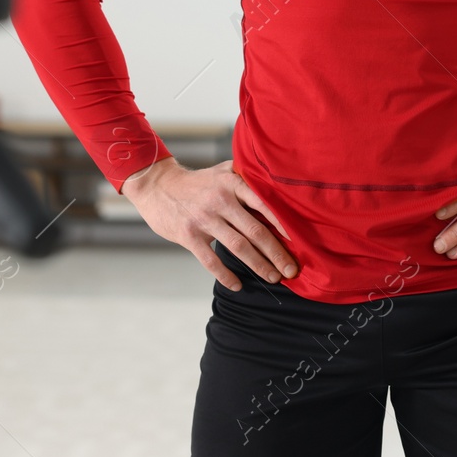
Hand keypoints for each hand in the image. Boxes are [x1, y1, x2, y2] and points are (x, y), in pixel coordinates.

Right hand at [120, 158, 298, 290]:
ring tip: (273, 278)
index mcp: (232, 183)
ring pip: (238, 247)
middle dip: (276, 253)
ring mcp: (204, 218)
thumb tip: (278, 188)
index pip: (264, 205)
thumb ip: (246, 178)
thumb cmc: (197, 182)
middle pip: (255, 231)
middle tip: (291, 270)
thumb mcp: (222, 171)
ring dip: (259, 265)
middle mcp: (221, 200)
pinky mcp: (189, 235)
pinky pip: (211, 260)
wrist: (158, 186)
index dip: (282, 225)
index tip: (298, 242)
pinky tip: (238, 285)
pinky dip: (226, 275)